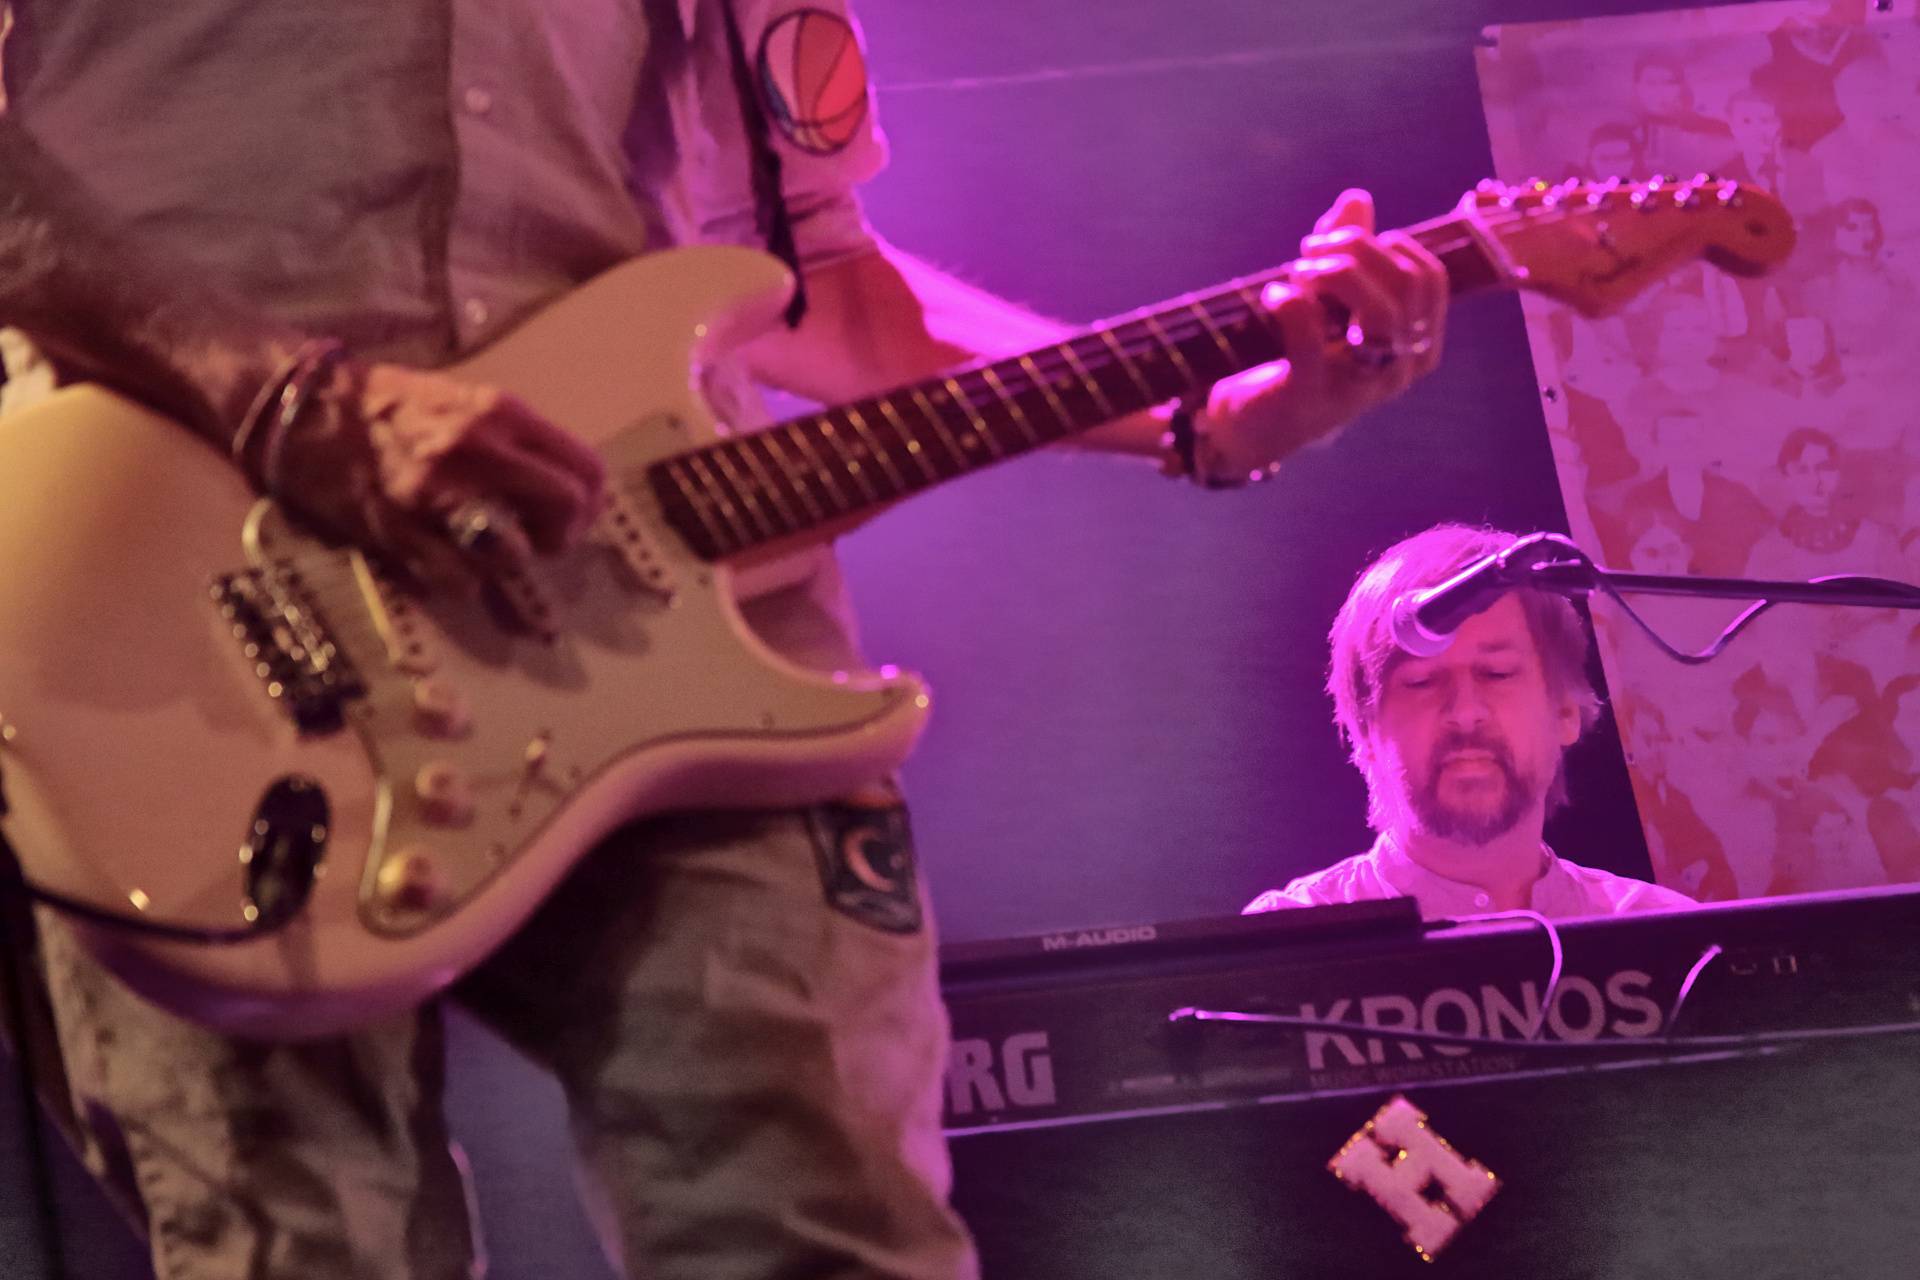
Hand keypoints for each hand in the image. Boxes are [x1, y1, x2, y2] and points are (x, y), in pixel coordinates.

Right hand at [251, 357, 605, 580]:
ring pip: (512, 554)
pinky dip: (464, 579)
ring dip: (509, 560)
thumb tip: (564, 484)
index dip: (591, 501)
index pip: (582, 468)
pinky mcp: (400, 534)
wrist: (302, 409)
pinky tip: (451, 561)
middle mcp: (476, 452)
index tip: (579, 514)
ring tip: (493, 550)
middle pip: (563, 510)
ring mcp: (437, 498)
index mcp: (498, 413)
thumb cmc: (388, 406)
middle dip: (562, 534)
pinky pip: (459, 579)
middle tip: (545, 540)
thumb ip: (513, 441)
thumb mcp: (462, 402)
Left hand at [1191, 188, 1447, 484]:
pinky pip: (1310, 337)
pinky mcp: (1311, 396)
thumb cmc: (1300, 358)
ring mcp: (1359, 387)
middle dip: (1357, 249)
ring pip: (1377, 310)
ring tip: (1297, 270)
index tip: (1342, 243)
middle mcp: (1399, 369)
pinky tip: (1273, 296)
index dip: (1387, 245)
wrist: (1254, 426)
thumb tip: (1357, 199)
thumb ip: (1348, 250)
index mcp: (1416, 344)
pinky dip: (1289, 302)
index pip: (1429, 279)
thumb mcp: (1330, 300)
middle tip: (1311, 249)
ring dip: (1333, 272)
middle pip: (1406, 286)